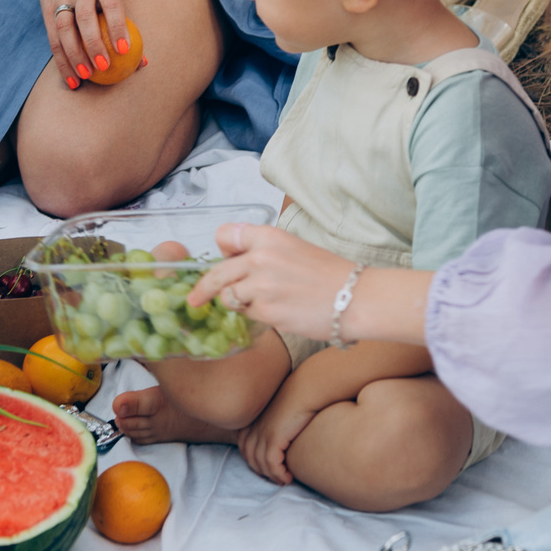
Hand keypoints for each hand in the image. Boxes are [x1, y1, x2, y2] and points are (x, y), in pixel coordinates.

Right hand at [38, 0, 129, 86]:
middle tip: (104, 67)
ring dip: (74, 55)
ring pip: (65, 29)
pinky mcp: (47, 9)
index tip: (125, 49)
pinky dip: (62, 61)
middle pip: (85, 18)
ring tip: (85, 76)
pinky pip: (53, 38)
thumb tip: (143, 62)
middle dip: (93, 44)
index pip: (111, 4)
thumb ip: (124, 24)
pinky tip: (71, 78)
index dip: (118, 26)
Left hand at [190, 223, 359, 339]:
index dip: (222, 249)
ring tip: (263, 302)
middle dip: (204, 288)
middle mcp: (259, 257)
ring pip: (229, 297)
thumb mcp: (293, 247)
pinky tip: (277, 312)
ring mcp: (261, 286)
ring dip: (238, 303)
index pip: (224, 235)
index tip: (223, 260)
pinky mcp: (266, 311)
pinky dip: (256, 316)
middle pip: (216, 273)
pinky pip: (247, 315)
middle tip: (195, 299)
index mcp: (267, 236)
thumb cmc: (329, 273)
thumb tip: (233, 258)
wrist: (355, 298)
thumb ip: (262, 250)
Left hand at [238, 393, 316, 486]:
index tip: (267, 467)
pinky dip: (278, 474)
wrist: (306, 390)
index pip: (244, 446)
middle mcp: (254, 427)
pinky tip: (288, 477)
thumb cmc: (299, 398)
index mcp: (253, 419)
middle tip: (276, 478)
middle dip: (261, 471)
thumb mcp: (281, 411)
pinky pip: (271, 463)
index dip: (253, 460)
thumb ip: (276, 422)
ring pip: (260, 464)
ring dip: (272, 476)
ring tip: (283, 480)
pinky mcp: (273, 437)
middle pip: (249, 457)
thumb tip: (282, 436)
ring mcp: (262, 432)